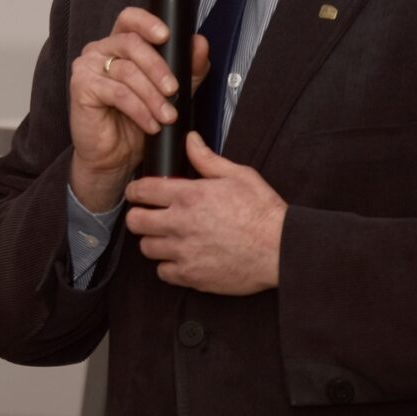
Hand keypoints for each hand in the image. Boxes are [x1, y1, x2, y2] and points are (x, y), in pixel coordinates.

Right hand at [68, 8, 208, 211]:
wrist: (114, 158)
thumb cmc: (137, 122)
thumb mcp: (171, 93)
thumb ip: (187, 68)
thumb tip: (199, 43)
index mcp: (119, 44)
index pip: (130, 19)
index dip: (147, 22)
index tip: (166, 36)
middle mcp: (100, 50)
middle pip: (131, 43)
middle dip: (158, 67)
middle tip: (174, 90)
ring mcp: (87, 67)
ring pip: (127, 71)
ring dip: (153, 96)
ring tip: (167, 117)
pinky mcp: (81, 87)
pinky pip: (117, 93)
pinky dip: (139, 109)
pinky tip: (151, 124)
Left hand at [123, 131, 287, 294]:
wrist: (280, 250)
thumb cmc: (263, 212)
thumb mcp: (239, 175)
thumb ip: (207, 159)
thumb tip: (190, 140)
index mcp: (190, 196)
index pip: (142, 190)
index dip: (136, 190)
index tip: (139, 193)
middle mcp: (181, 223)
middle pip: (135, 221)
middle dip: (139, 216)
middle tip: (150, 216)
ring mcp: (184, 251)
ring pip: (146, 248)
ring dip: (154, 242)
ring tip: (169, 238)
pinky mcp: (191, 275)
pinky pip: (163, 272)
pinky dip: (169, 266)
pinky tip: (182, 257)